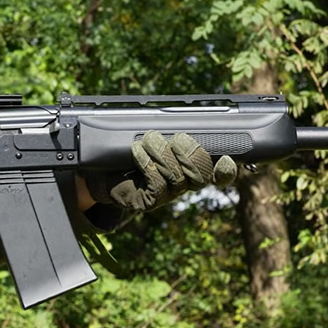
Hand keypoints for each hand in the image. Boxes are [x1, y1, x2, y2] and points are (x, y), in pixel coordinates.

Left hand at [84, 131, 236, 211]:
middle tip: (178, 139)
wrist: (100, 169)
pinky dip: (148, 163)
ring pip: (178, 177)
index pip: (219, 173)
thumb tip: (189, 126)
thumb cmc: (131, 150)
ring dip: (163, 154)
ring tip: (149, 140)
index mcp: (191, 167)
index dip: (225, 170)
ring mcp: (167, 196)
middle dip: (190, 153)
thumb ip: (175, 133)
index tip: (226, 158)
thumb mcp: (155, 138)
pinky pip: (157, 184)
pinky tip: (137, 152)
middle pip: (201, 174)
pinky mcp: (149, 201)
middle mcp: (183, 184)